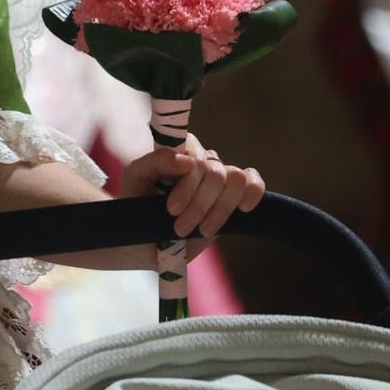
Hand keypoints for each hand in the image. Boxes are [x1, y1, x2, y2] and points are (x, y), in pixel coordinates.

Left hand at [120, 132, 265, 239]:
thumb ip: (155, 162)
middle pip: (214, 172)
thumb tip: (187, 160)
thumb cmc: (137, 203)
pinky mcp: (234, 197)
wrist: (144, 239)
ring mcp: (219, 178)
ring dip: (220, 208)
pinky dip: (253, 193)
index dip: (188, 184)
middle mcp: (201, 160)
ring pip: (235, 179)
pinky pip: (253, 182)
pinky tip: (243, 209)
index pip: (195, 153)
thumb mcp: (135, 178)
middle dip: (199, 204)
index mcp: (179, 150)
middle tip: (179, 228)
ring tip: (202, 230)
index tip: (172, 209)